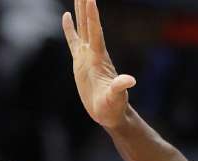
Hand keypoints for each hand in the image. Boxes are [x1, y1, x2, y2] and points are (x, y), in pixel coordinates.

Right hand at [63, 0, 136, 128]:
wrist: (109, 113)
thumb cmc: (113, 107)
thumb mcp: (116, 98)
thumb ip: (121, 88)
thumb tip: (130, 80)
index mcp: (100, 59)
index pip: (96, 32)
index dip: (93, 16)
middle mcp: (94, 53)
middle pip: (89, 24)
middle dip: (87, 6)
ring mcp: (87, 56)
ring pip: (82, 28)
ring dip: (80, 11)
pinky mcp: (80, 62)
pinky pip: (73, 40)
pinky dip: (70, 28)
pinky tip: (67, 16)